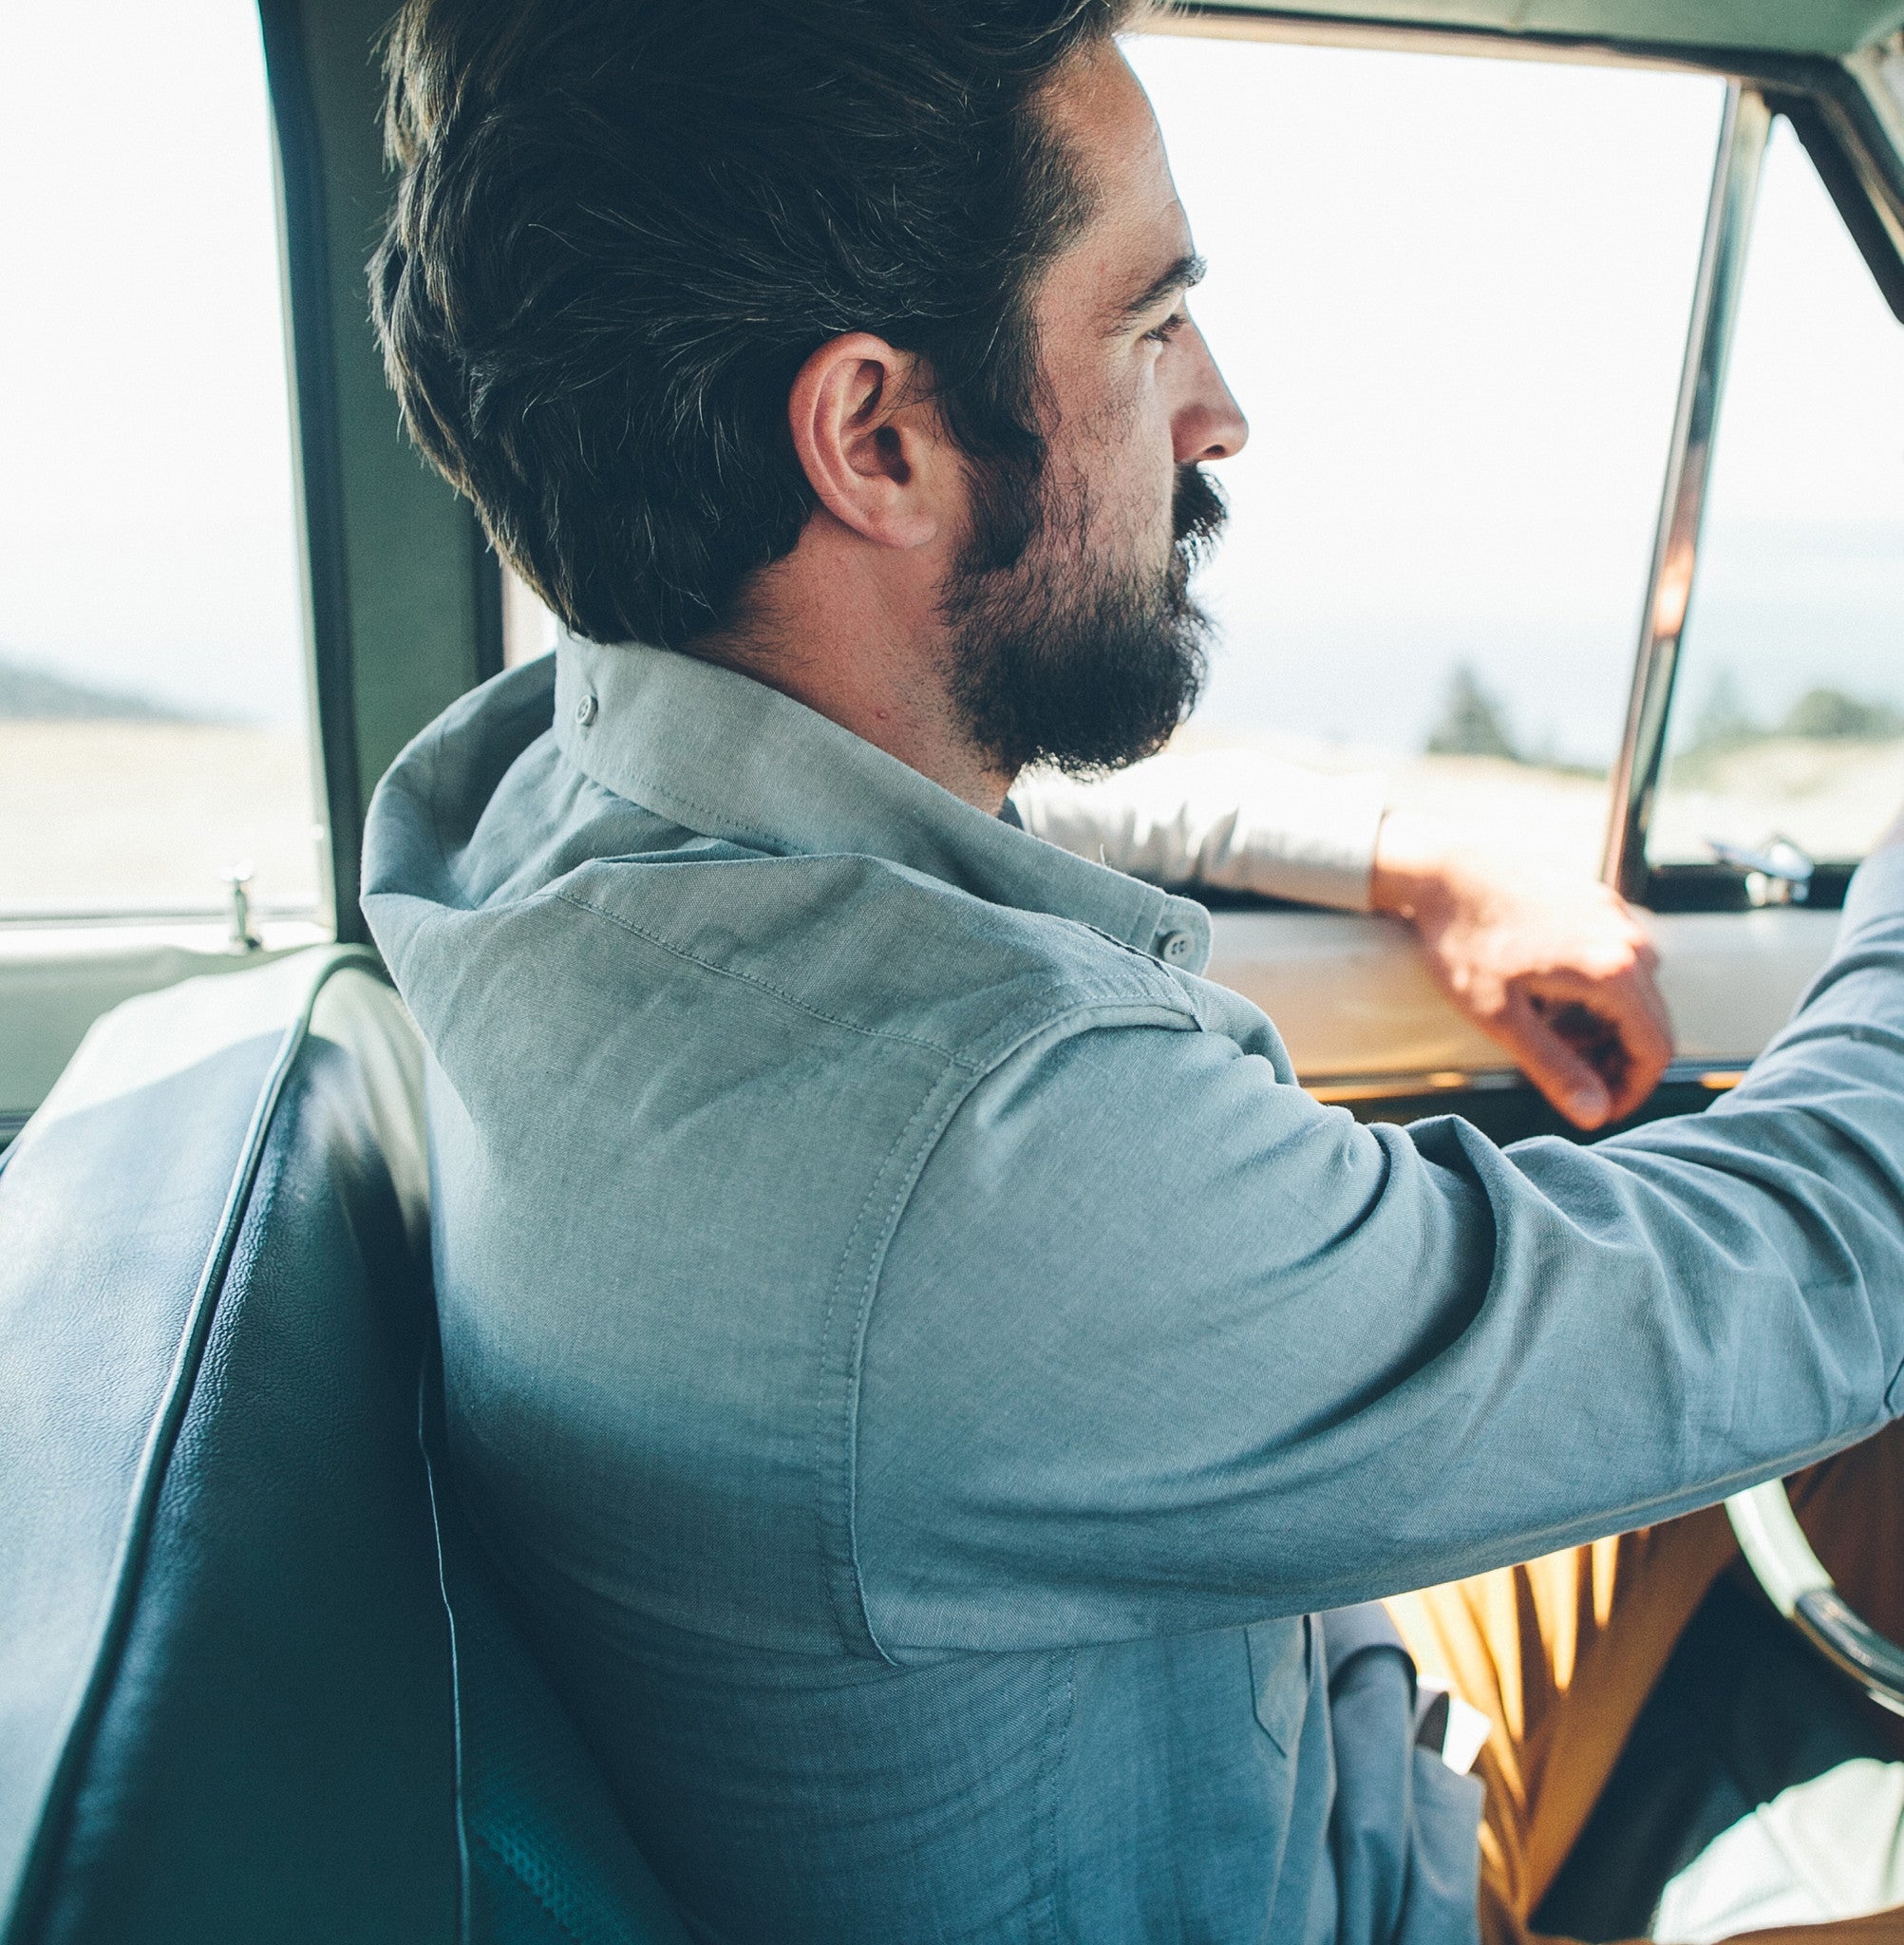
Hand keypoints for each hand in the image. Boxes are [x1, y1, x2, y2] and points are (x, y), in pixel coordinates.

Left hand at [1370, 810, 1672, 1129]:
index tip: (1599, 1112)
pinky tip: (1553, 1004)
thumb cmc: (1465, 942)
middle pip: (1653, 1024)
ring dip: (1606, 1030)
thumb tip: (1594, 1115)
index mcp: (1613, 970)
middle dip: (1617, 1063)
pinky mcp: (1603, 906)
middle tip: (1570, 1084)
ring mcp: (1620, 918)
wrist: (1446, 871)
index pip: (1655, 1049)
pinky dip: (1600, 997)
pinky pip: (1621, 965)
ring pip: (1638, 996)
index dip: (1631, 1090)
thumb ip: (1552, 1068)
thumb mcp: (1500, 1017)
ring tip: (1551, 1040)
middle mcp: (1630, 940)